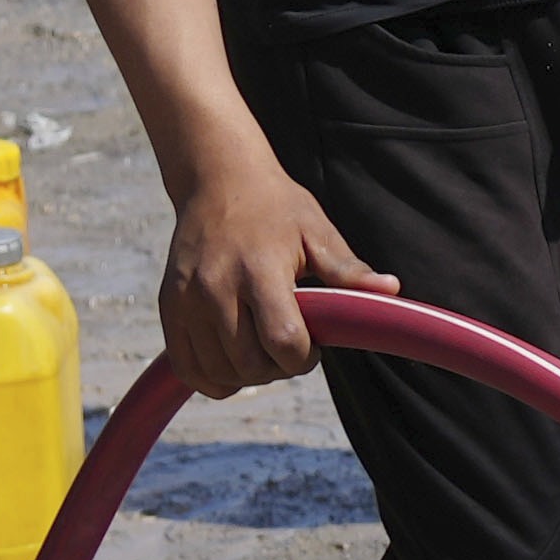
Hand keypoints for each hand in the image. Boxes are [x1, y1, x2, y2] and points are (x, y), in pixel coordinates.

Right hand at [155, 148, 388, 394]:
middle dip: (279, 367)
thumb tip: (391, 289)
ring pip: (219, 371)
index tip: (312, 343)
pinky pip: (187, 367)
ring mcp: (187, 299)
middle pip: (250, 363)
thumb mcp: (317, 231)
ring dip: (248, 374)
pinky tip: (233, 365)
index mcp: (259, 269)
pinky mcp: (168, 307)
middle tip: (289, 346)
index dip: (304, 357)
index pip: (282, 340)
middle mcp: (216, 287)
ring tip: (263, 348)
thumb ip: (348, 270)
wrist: (217, 180)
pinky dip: (212, 379)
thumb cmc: (276, 208)